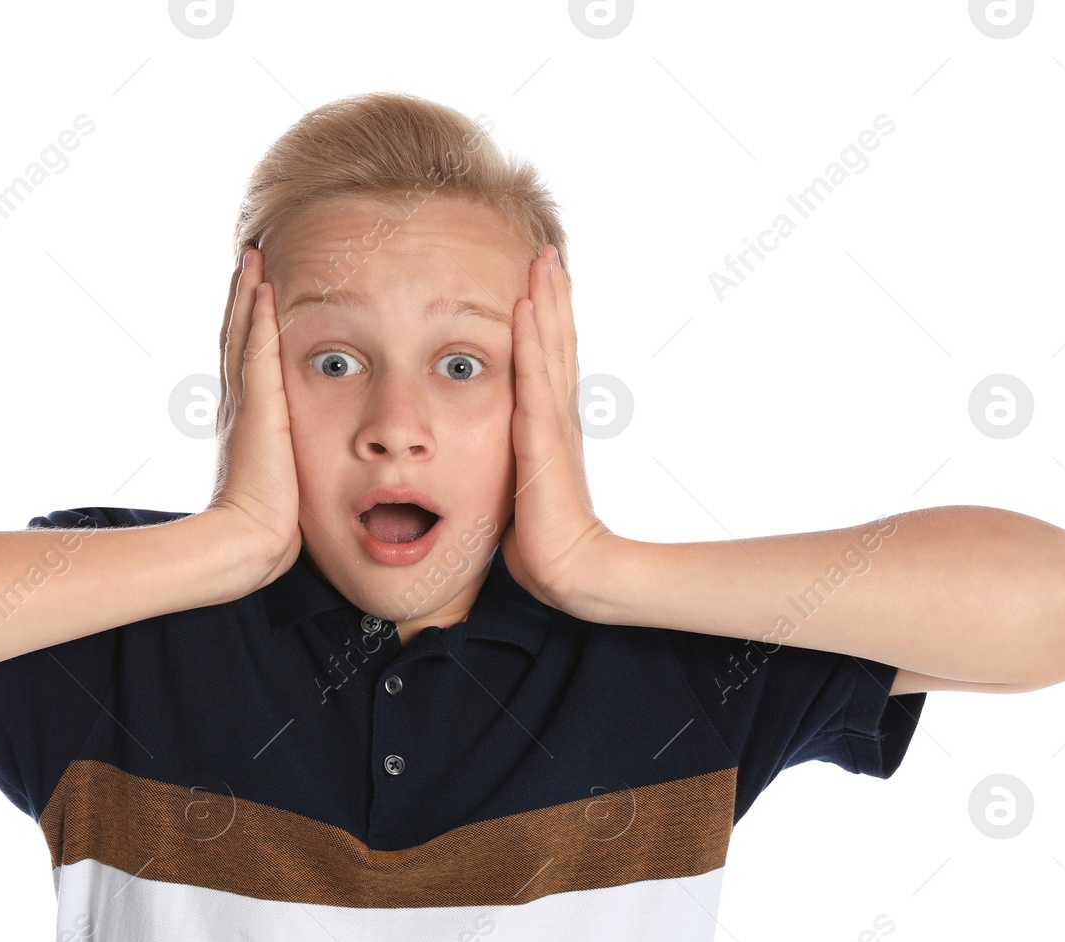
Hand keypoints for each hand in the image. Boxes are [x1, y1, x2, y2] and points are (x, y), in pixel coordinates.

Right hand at [207, 246, 301, 585]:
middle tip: (247, 259)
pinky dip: (256, 316)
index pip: (246, 363)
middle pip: (236, 338)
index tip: (254, 295)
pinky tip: (262, 286)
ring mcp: (244, 405)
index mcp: (247, 423)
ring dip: (246, 294)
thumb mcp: (283, 484)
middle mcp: (239, 406)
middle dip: (241, 299)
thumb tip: (300, 472)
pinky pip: (256, 351)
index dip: (246, 328)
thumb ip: (289, 466)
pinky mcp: (257, 408)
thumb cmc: (270, 525)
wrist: (251, 540)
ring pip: (241, 335)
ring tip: (252, 257)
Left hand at [499, 245, 614, 613]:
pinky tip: (527, 305)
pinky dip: (531, 337)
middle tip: (549, 253)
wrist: (568, 566)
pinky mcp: (543, 433)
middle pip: (557, 341)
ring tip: (544, 259)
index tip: (542, 286)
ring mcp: (555, 421)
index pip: (550, 363)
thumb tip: (495, 468)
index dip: (549, 323)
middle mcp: (559, 416)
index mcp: (552, 428)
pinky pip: (534, 374)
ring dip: (547, 300)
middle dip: (553, 296)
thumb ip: (515, 469)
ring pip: (551, 346)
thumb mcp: (522, 492)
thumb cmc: (543, 540)